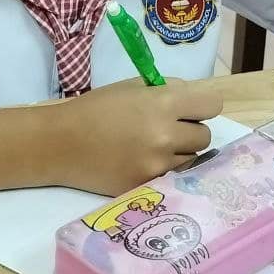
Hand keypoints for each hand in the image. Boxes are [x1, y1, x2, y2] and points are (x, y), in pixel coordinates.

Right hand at [51, 79, 222, 194]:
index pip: (212, 105)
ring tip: (155, 147)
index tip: (192, 108)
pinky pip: (173, 177)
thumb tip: (192, 99)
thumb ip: (166, 90)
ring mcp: (158, 165)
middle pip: (205, 135)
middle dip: (191, 130)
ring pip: (192, 159)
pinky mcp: (147, 186)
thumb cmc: (96, 109)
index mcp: (163, 103)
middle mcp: (166, 135)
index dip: (203, 106)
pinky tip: (145, 161)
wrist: (61, 144)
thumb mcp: (132, 87)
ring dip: (181, 152)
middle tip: (169, 128)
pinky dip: (165, 169)